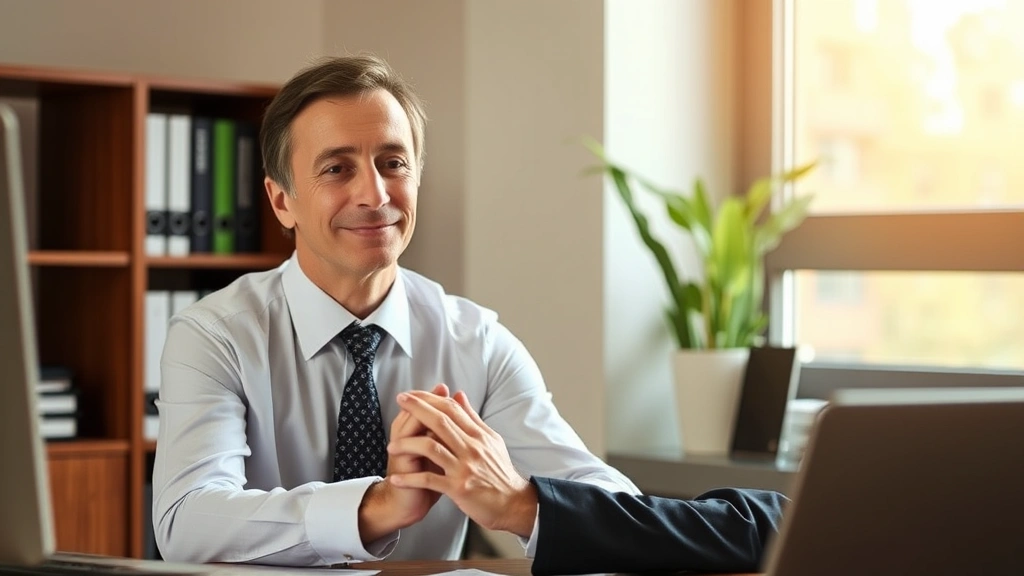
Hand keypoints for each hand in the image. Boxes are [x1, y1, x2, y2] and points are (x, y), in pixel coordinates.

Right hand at [357, 383, 448, 543]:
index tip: (447, 386)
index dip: (435, 396)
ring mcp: (402, 451)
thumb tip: (457, 404)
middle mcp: (404, 437)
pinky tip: (435, 437)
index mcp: (412, 431)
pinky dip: (423, 442)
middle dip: (430, 400)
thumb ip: (447, 429)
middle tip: (443, 389)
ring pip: (410, 426)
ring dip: (425, 416)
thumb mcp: (440, 451)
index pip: (422, 407)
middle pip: (414, 411)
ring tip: (442, 409)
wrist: (406, 504)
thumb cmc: (426, 477)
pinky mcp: (402, 467)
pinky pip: (410, 450)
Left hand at [386, 391, 538, 537]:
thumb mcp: (491, 441)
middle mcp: (472, 448)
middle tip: (400, 400)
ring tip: (391, 447)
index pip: (452, 409)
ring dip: (407, 445)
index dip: (430, 398)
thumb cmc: (499, 472)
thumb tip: (458, 395)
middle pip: (440, 421)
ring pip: (431, 447)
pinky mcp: (459, 488)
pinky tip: (396, 479)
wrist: (513, 504)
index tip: (412, 394)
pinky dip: (410, 479)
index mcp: (478, 435)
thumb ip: (472, 418)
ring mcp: (465, 468)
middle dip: (417, 409)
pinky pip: (429, 480)